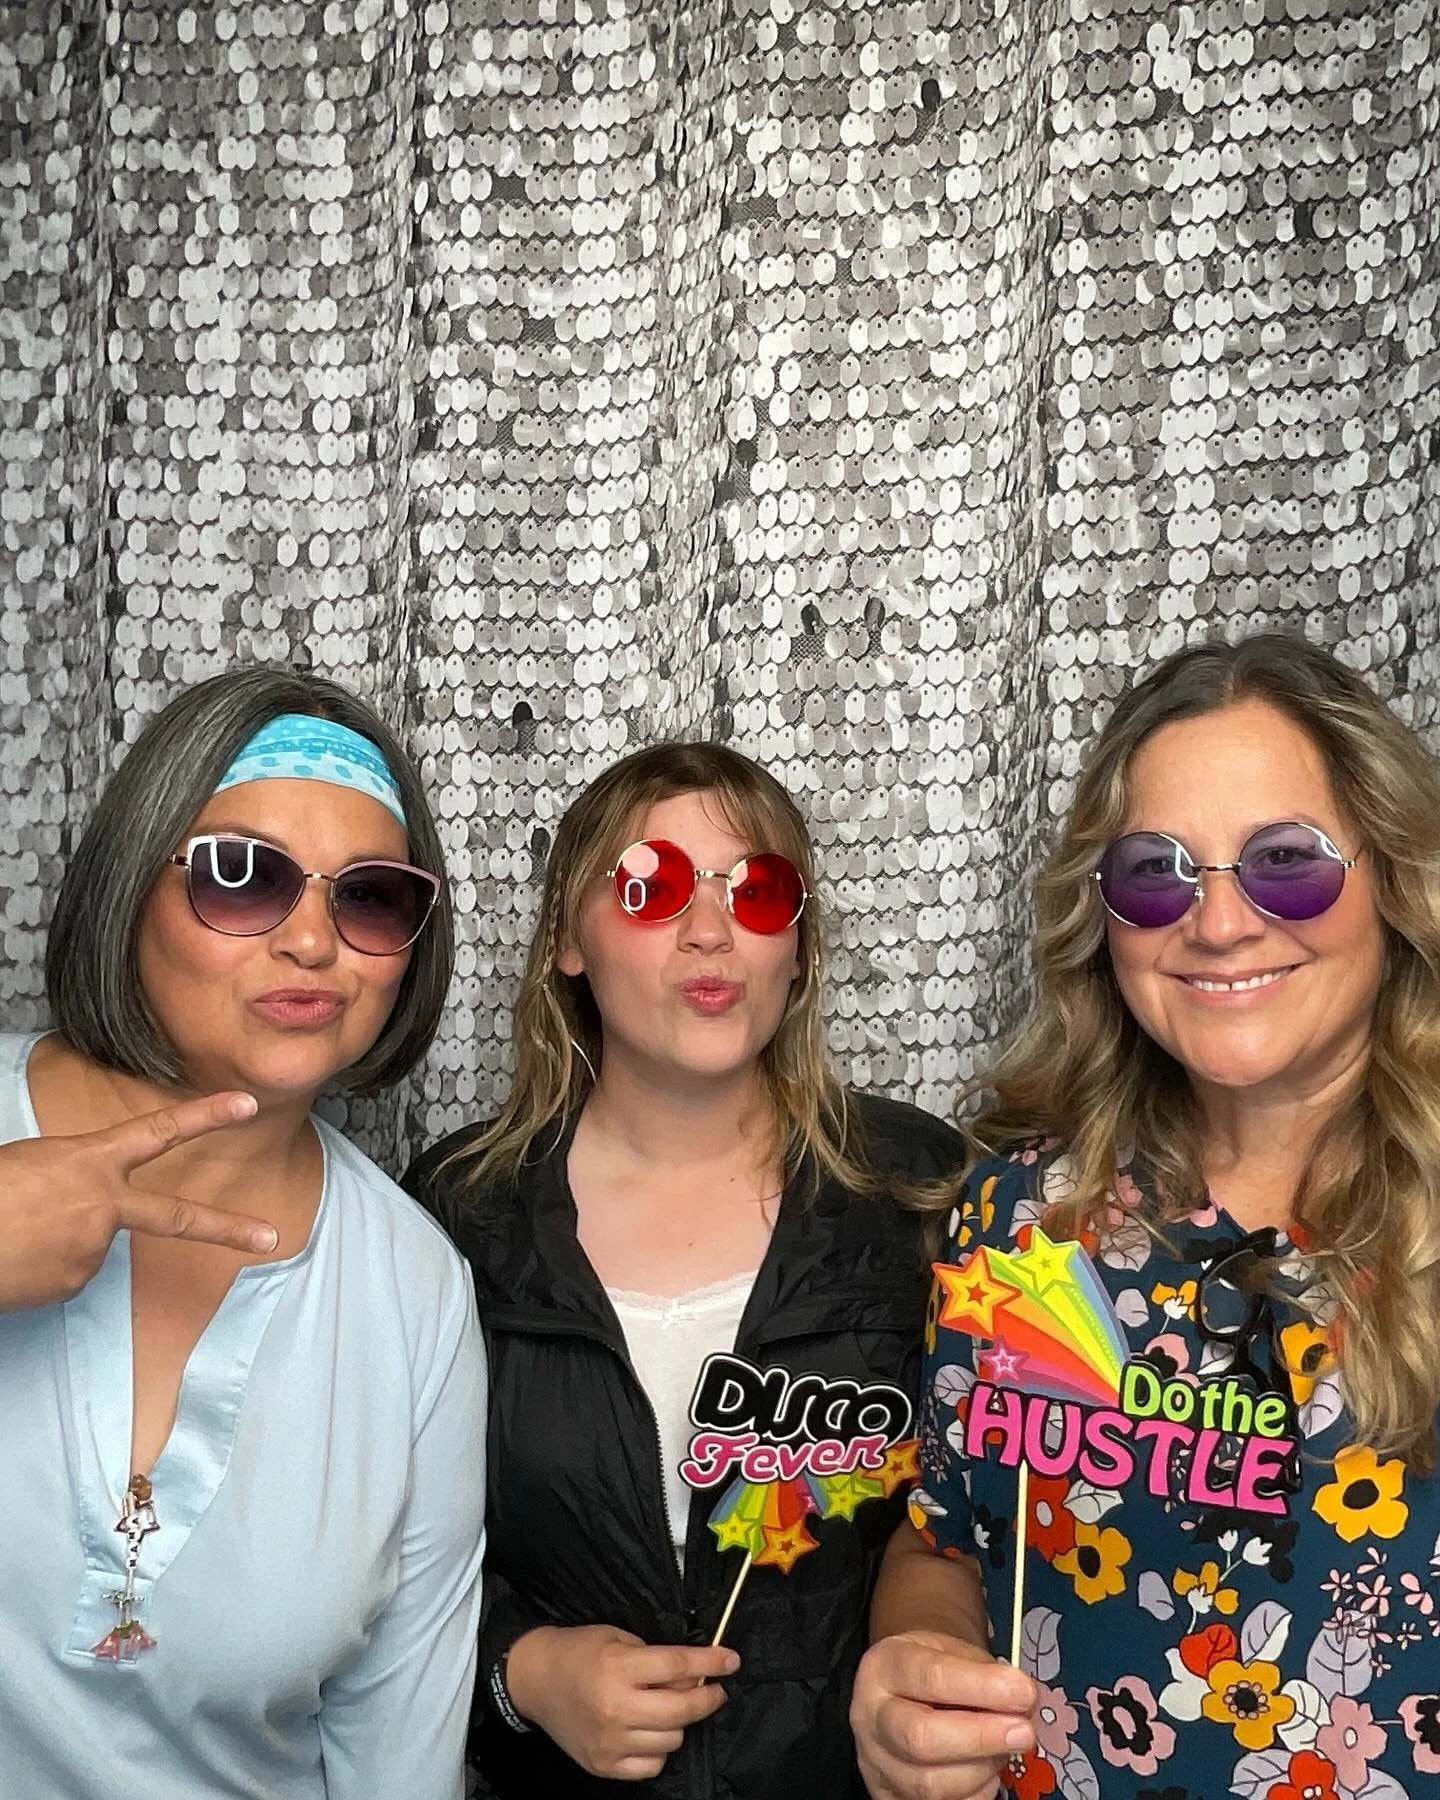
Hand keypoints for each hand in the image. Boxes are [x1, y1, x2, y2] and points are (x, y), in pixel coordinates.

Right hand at [1, 1090, 276, 1311]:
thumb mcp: (31, 1162)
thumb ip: (71, 1175)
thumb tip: (78, 1201)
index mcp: (90, 1160)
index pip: (159, 1131)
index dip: (206, 1116)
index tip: (245, 1104)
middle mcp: (102, 1206)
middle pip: (178, 1217)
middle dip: (229, 1227)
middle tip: (270, 1235)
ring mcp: (92, 1249)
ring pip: (92, 1243)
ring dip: (63, 1240)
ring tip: (18, 1232)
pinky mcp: (73, 1284)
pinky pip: (69, 1272)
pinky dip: (48, 1265)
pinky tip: (19, 1257)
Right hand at [504, 1623, 739, 1780]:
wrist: (536, 1680)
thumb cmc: (580, 1651)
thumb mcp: (619, 1638)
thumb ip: (656, 1657)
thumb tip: (695, 1674)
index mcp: (619, 1668)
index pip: (678, 1666)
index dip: (711, 1662)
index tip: (731, 1660)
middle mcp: (616, 1708)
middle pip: (681, 1710)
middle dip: (708, 1697)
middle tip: (715, 1689)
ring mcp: (610, 1742)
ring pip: (672, 1740)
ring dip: (680, 1723)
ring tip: (670, 1707)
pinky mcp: (604, 1765)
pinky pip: (652, 1765)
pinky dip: (659, 1748)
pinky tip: (651, 1731)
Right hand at [851, 1630, 1037, 1799]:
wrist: (899, 1693)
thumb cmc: (930, 1669)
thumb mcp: (951, 1651)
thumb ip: (984, 1672)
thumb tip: (1023, 1700)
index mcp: (885, 1667)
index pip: (931, 1678)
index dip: (982, 1688)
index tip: (1024, 1692)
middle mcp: (871, 1717)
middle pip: (920, 1739)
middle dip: (980, 1738)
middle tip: (1024, 1731)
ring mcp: (876, 1763)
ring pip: (930, 1784)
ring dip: (982, 1770)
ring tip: (1004, 1749)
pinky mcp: (889, 1798)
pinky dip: (974, 1793)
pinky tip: (986, 1770)